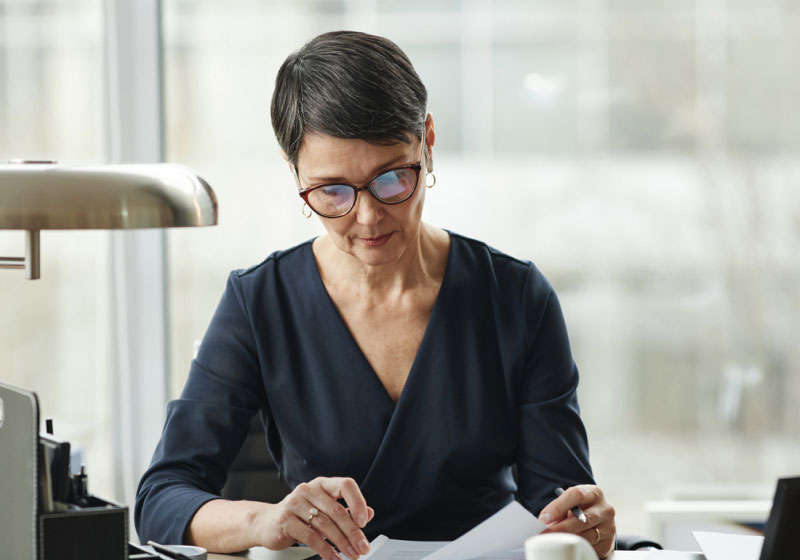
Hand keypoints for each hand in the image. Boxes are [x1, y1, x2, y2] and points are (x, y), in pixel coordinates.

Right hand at [254, 477, 374, 559]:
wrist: (266, 523)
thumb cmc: (299, 516)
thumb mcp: (324, 510)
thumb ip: (346, 511)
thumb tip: (369, 513)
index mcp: (322, 484)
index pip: (345, 485)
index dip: (357, 502)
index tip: (364, 521)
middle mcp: (308, 489)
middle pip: (337, 511)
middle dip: (353, 532)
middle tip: (362, 547)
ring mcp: (295, 503)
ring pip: (325, 525)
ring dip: (341, 543)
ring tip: (351, 555)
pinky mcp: (285, 520)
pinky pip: (310, 537)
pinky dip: (325, 550)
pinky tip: (333, 558)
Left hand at [538, 485, 615, 558]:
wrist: (599, 522)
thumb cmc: (580, 510)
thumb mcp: (571, 503)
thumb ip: (560, 508)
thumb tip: (544, 520)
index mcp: (594, 493)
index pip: (576, 495)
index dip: (558, 506)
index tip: (544, 518)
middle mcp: (605, 509)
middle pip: (582, 519)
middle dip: (560, 527)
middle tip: (544, 533)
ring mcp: (608, 528)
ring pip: (586, 536)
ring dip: (567, 539)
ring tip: (552, 540)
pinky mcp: (607, 544)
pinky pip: (589, 548)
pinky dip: (575, 548)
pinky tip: (566, 547)